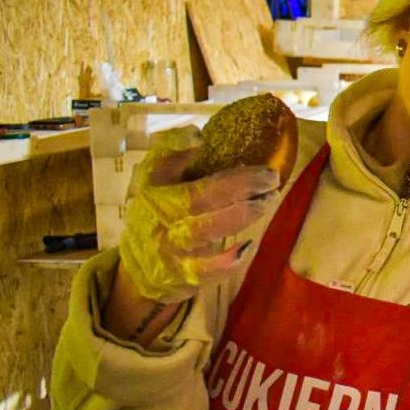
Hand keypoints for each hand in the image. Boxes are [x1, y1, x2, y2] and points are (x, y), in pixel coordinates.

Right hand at [117, 126, 279, 304]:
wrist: (138, 269)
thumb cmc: (158, 216)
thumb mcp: (156, 184)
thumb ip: (172, 156)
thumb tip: (198, 134)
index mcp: (153, 189)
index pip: (162, 164)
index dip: (179, 147)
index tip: (202, 137)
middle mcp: (158, 217)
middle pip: (196, 199)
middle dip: (239, 185)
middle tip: (271, 177)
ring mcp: (171, 248)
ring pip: (204, 231)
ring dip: (242, 215)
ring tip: (268, 200)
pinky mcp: (184, 275)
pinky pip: (207, 269)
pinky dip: (228, 259)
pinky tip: (249, 245)